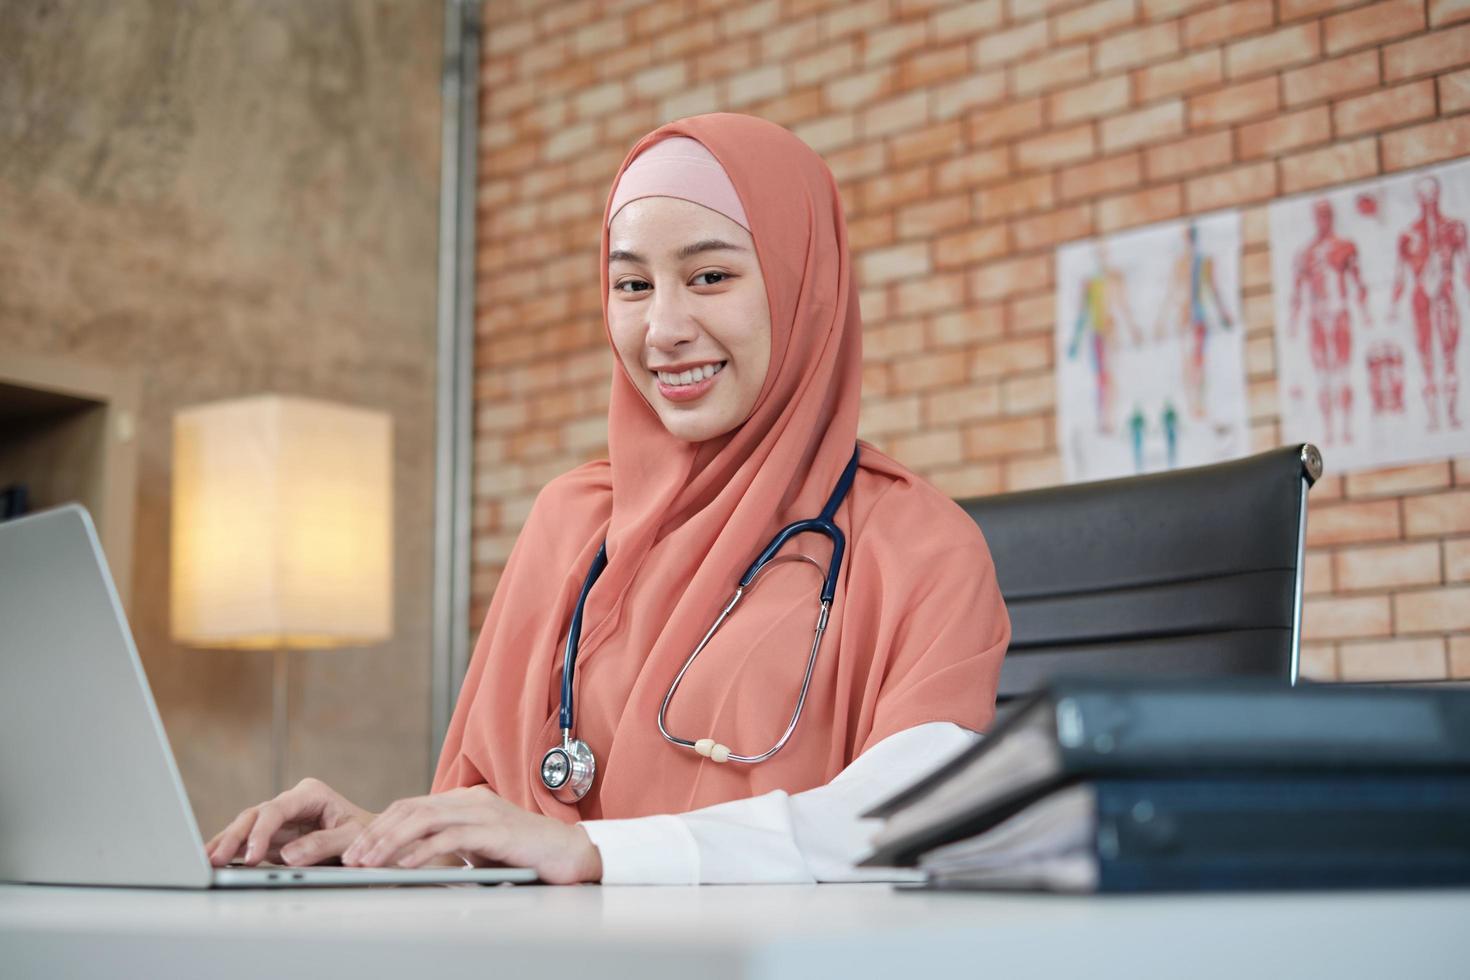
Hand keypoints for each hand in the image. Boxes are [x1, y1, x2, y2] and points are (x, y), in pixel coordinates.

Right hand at [207, 777, 373, 867]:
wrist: (372, 844)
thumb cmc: (366, 836)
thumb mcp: (353, 838)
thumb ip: (323, 844)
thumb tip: (290, 855)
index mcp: (310, 794)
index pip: (276, 810)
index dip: (261, 832)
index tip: (251, 856)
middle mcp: (291, 803)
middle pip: (254, 816)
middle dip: (233, 837)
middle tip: (215, 860)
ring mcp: (280, 821)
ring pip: (245, 827)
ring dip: (224, 844)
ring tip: (204, 861)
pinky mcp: (274, 838)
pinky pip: (246, 842)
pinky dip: (230, 851)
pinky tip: (211, 861)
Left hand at [341, 785, 602, 884]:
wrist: (571, 854)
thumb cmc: (526, 854)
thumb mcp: (480, 846)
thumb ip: (451, 843)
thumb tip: (412, 858)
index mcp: (465, 801)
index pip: (412, 806)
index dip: (381, 826)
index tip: (358, 849)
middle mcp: (471, 800)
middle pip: (411, 809)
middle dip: (376, 834)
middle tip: (351, 858)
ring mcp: (484, 812)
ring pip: (424, 820)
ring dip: (390, 842)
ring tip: (369, 862)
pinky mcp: (495, 831)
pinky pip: (450, 838)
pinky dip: (422, 851)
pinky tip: (405, 865)